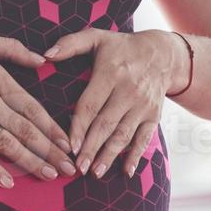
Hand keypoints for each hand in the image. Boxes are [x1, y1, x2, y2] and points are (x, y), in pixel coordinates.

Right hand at [0, 35, 77, 188]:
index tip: (67, 142)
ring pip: (6, 143)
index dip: (51, 126)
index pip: (30, 106)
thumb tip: (43, 61)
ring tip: (49, 174)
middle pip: (24, 128)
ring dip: (30, 161)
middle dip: (50, 150)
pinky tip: (9, 181)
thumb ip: (13, 49)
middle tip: (70, 167)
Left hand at [43, 29, 185, 178]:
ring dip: (110, 155)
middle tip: (77, 168)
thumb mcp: (97, 37)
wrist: (163, 54)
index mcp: (111, 73)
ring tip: (95, 172)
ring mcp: (142, 105)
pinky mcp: (153, 116)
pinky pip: (144, 139)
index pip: (91, 104)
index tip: (69, 146)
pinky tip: (126, 172)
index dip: (79, 127)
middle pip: (106, 124)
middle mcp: (128, 91)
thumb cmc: (122, 47)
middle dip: (91, 148)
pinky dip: (135, 156)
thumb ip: (71, 44)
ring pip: (124, 134)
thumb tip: (46, 55)